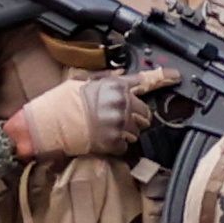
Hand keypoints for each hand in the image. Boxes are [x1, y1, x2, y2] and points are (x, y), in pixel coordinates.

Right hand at [9, 68, 177, 160]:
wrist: (45, 126)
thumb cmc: (60, 103)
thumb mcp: (83, 83)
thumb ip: (106, 81)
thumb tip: (121, 76)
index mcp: (115, 86)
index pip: (146, 80)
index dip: (164, 77)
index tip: (178, 77)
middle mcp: (121, 103)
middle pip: (144, 112)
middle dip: (135, 116)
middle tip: (115, 118)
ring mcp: (118, 124)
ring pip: (137, 131)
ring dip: (126, 132)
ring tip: (104, 129)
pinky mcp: (113, 143)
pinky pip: (126, 146)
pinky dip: (117, 146)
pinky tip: (101, 140)